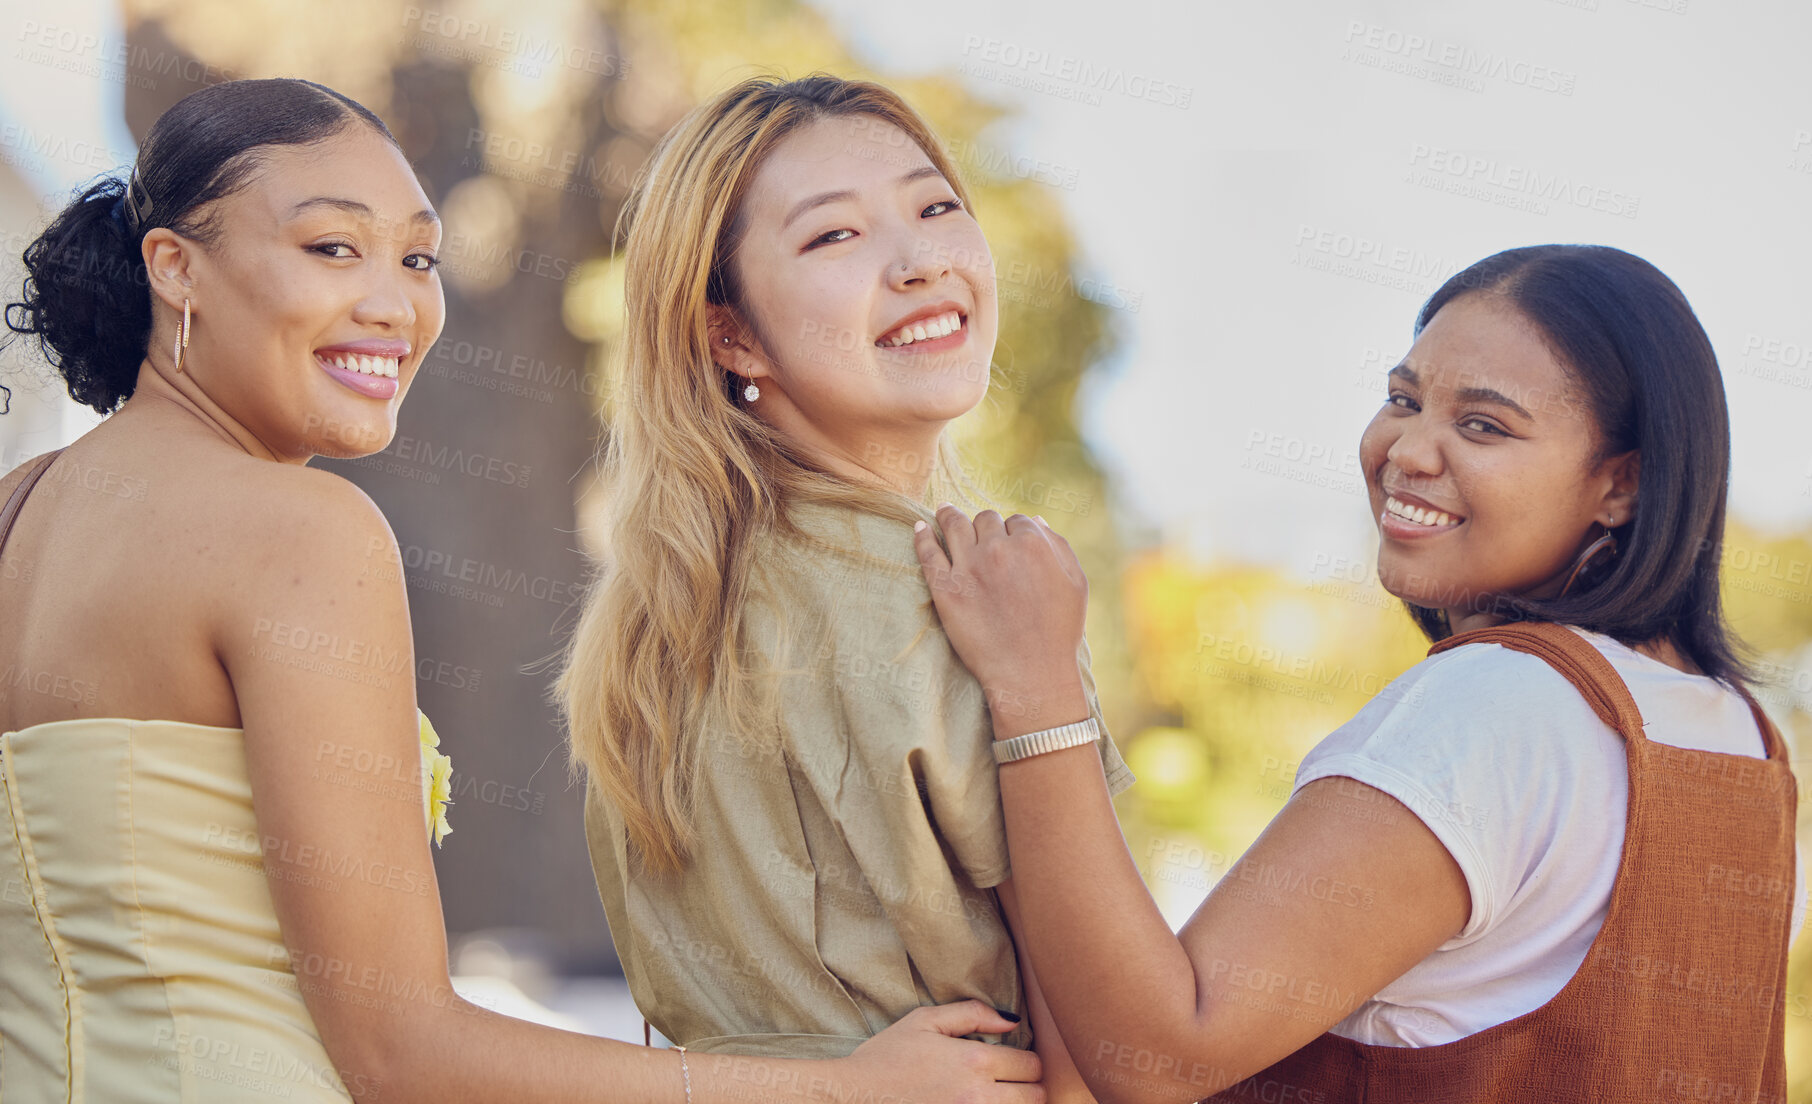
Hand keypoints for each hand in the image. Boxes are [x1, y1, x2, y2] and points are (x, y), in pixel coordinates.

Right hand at [837, 1001, 1044, 1102]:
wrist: (853, 1097)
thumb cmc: (886, 1058)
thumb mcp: (924, 1021)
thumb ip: (972, 1013)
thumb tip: (1011, 1021)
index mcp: (975, 1062)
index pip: (1031, 1064)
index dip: (1025, 1061)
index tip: (1011, 1062)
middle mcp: (979, 1097)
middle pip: (1035, 1097)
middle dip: (1026, 1087)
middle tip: (1008, 1083)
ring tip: (995, 1097)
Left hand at [912, 506, 1089, 733]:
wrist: (1032, 674)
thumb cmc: (1059, 632)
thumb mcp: (1076, 583)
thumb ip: (1058, 545)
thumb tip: (1036, 520)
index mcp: (1033, 543)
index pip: (1016, 520)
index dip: (1013, 530)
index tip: (1008, 541)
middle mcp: (998, 548)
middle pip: (985, 519)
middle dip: (985, 525)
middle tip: (980, 534)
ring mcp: (968, 567)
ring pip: (954, 525)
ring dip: (948, 515)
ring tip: (943, 512)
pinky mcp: (945, 589)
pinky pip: (927, 552)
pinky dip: (921, 536)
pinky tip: (920, 528)